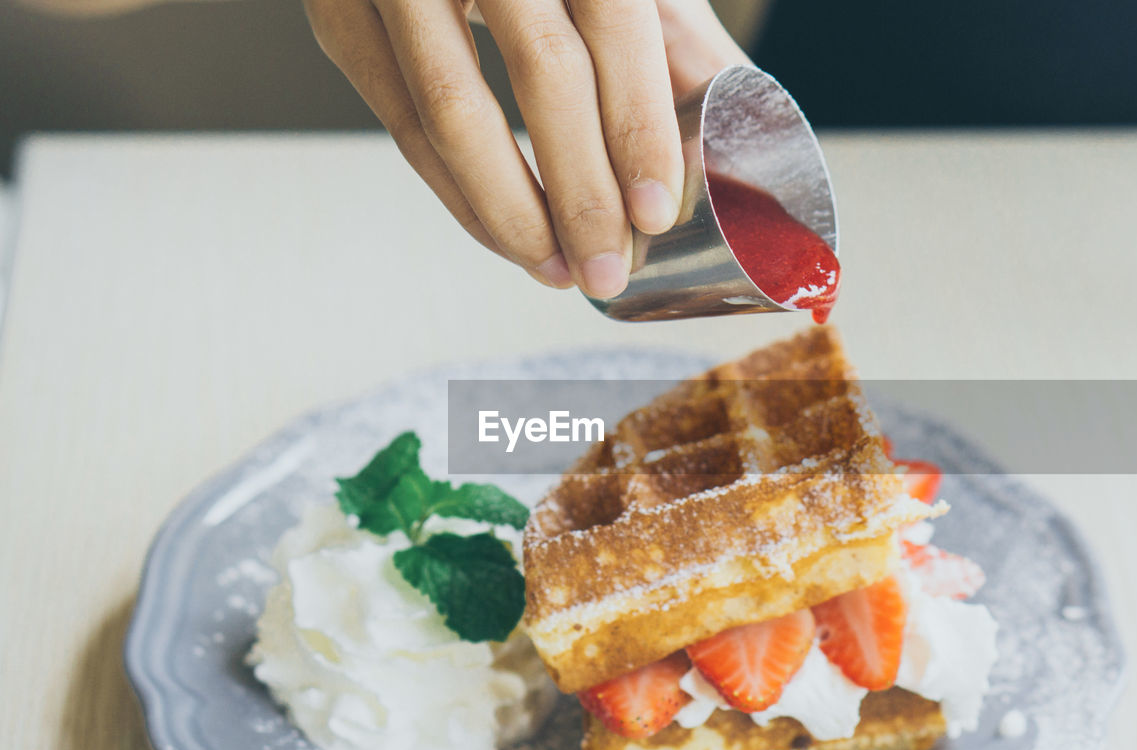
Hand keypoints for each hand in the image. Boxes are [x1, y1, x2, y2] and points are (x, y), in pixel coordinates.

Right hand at [303, 0, 749, 297]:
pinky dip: (458, 197)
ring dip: (513, 214)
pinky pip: (405, 128)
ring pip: (454, 115)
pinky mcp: (340, 16)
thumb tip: (730, 118)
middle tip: (609, 268)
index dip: (636, 123)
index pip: (610, 21)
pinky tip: (505, 235)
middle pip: (542, 75)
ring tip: (560, 270)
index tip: (655, 211)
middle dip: (582, 191)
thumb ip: (670, 29)